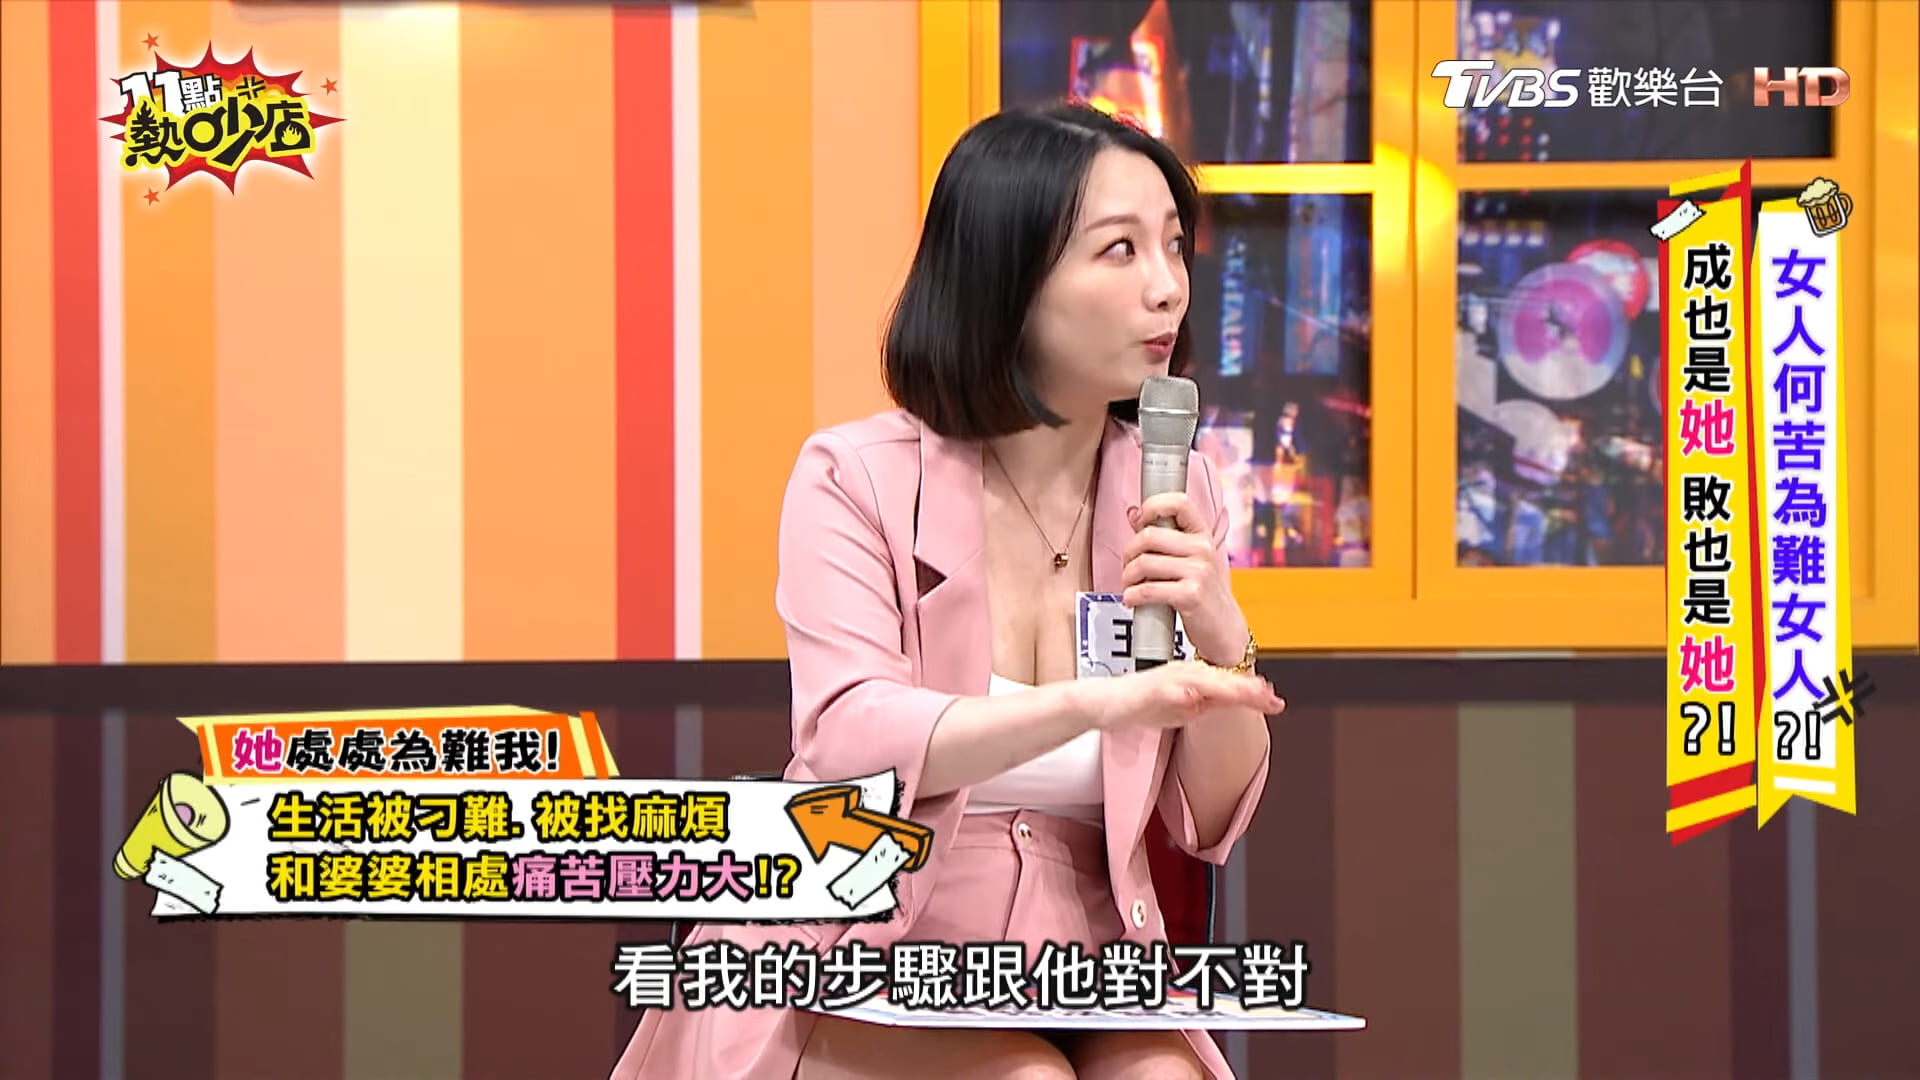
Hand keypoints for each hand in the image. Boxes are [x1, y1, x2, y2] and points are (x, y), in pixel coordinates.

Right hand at [1082, 661, 1285, 733]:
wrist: (1107, 702)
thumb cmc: (1141, 704)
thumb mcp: (1181, 707)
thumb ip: (1204, 703)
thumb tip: (1230, 704)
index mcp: (1194, 677)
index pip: (1229, 684)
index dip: (1253, 693)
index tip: (1275, 702)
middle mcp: (1186, 673)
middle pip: (1224, 681)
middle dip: (1249, 691)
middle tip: (1272, 699)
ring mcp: (1170, 679)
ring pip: (1205, 682)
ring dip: (1228, 688)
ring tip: (1250, 695)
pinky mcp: (1154, 688)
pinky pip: (1175, 691)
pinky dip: (1188, 695)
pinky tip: (1199, 698)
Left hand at [1121, 491, 1246, 663]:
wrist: (1224, 629)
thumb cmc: (1202, 593)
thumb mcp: (1190, 560)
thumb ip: (1165, 538)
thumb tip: (1133, 513)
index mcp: (1202, 535)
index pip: (1179, 502)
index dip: (1152, 506)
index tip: (1139, 521)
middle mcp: (1203, 549)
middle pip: (1149, 535)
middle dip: (1129, 553)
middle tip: (1128, 568)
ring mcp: (1199, 571)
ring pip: (1144, 562)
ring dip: (1128, 577)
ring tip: (1130, 586)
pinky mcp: (1191, 595)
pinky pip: (1148, 589)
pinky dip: (1132, 595)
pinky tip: (1131, 600)